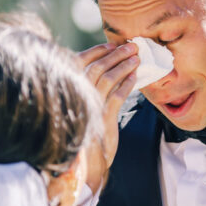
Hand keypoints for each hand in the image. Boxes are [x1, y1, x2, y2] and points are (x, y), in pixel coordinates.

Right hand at [78, 41, 138, 191]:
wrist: (86, 161)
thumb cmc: (84, 132)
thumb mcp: (81, 107)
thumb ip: (86, 88)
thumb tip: (103, 66)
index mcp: (68, 90)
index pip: (79, 61)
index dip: (97, 51)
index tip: (112, 44)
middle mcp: (77, 96)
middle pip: (97, 67)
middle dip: (116, 54)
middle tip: (132, 46)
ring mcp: (90, 107)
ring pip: (108, 79)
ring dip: (124, 65)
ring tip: (137, 58)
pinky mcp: (104, 119)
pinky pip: (118, 96)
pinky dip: (127, 84)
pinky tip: (135, 77)